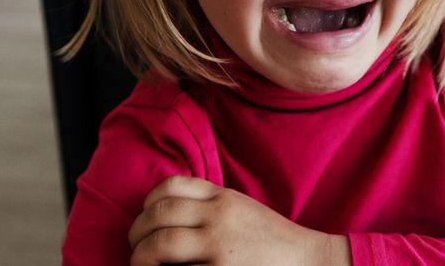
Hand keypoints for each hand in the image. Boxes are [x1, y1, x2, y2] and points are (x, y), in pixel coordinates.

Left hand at [128, 176, 350, 265]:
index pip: (171, 186)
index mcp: (223, 198)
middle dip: (137, 233)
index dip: (148, 203)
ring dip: (141, 257)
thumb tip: (171, 212)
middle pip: (159, 215)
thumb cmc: (274, 242)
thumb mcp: (243, 210)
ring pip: (160, 244)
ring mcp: (219, 246)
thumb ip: (212, 205)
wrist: (309, 262)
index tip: (146, 219)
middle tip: (136, 248)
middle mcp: (219, 217)